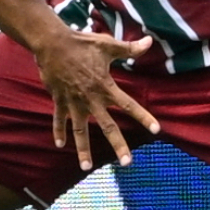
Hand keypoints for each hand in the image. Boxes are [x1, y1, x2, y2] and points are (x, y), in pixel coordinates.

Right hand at [33, 31, 161, 170]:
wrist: (52, 44)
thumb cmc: (82, 43)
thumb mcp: (107, 45)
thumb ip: (129, 48)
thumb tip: (149, 42)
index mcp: (105, 87)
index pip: (129, 105)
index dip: (144, 117)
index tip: (157, 130)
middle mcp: (91, 99)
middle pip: (108, 127)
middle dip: (118, 145)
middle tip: (127, 163)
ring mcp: (74, 103)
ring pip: (80, 131)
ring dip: (83, 150)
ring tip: (86, 167)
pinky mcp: (59, 100)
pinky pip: (59, 119)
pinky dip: (58, 131)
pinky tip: (60, 145)